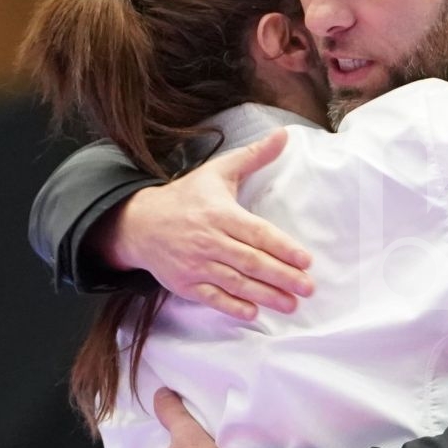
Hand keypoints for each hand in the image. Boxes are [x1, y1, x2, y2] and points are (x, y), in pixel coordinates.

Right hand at [96, 128, 314, 319]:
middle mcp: (210, 240)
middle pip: (251, 261)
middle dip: (282, 277)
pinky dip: (232, 306)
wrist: (139, 222)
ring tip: (291, 304)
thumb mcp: (218, 172)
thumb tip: (284, 135)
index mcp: (221, 213)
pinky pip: (212, 298)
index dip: (283, 248)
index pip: (258, 233)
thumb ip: (253, 156)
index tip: (306, 260)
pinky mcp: (185, 283)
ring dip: (265, 295)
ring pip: (235, 282)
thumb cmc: (186, 196)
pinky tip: (253, 312)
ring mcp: (196, 264)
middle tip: (308, 288)